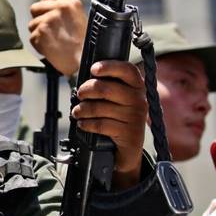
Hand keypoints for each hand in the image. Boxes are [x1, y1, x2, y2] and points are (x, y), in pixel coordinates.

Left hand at [28, 0, 85, 76]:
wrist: (83, 62)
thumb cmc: (84, 44)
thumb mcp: (79, 17)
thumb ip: (64, 8)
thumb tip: (47, 5)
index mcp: (71, 2)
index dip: (46, 1)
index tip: (49, 11)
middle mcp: (59, 8)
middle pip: (35, 7)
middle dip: (39, 19)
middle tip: (50, 31)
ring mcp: (49, 20)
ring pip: (32, 24)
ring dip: (39, 34)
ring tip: (54, 41)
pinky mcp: (41, 33)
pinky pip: (32, 37)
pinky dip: (38, 45)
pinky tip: (51, 48)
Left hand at [72, 60, 146, 187]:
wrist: (129, 148)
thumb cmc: (118, 118)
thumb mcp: (117, 99)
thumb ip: (107, 85)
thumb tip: (87, 76)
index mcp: (137, 87)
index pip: (128, 70)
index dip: (109, 66)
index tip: (93, 69)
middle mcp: (139, 100)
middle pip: (105, 88)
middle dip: (86, 90)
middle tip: (79, 94)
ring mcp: (135, 117)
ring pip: (99, 108)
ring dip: (82, 110)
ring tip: (77, 112)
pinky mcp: (129, 133)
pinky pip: (100, 124)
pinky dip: (86, 124)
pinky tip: (83, 124)